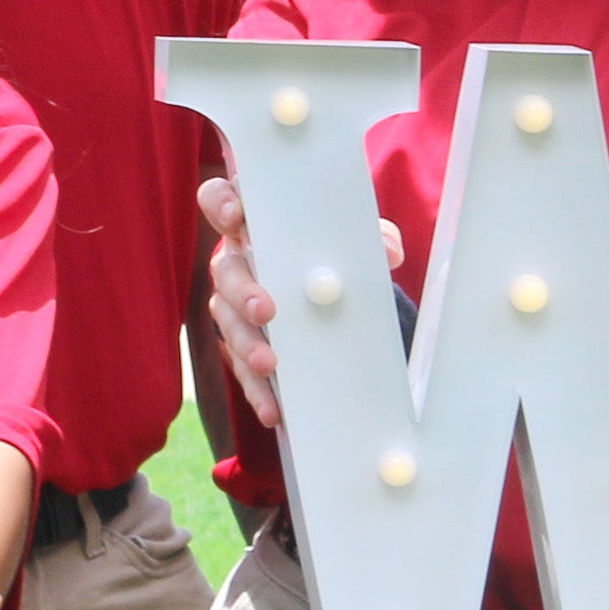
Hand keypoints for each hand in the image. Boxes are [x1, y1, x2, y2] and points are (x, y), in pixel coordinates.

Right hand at [197, 178, 397, 428]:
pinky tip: (273, 409)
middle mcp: (235, 260)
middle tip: (267, 311)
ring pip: (228, 321)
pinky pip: (241, 368)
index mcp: (254, 222)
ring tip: (269, 364)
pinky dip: (257, 389)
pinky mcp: (242, 345)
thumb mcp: (353, 238)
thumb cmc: (332, 251)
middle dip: (243, 291)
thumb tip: (388, 253)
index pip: (220, 200)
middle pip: (225, 270)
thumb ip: (371, 237)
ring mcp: (233, 304)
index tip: (239, 219)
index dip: (222, 205)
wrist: (334, 290)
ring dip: (246, 345)